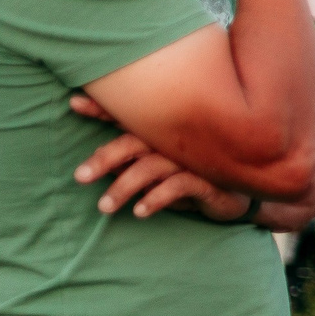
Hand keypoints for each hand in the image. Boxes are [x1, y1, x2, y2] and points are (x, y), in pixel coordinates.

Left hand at [69, 92, 248, 219]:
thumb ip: (133, 164)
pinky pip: (178, 185)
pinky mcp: (210, 180)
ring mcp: (194, 158)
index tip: (74, 104)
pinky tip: (140, 211)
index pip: (131, 118)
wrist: (240, 200)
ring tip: (105, 207)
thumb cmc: (194, 180)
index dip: (104, 108)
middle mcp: (178, 140)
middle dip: (104, 156)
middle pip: (135, 141)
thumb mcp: (160, 172)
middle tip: (80, 177)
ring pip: (151, 166)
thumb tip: (101, 165)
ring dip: (124, 186)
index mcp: (164, 133)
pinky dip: (156, 198)